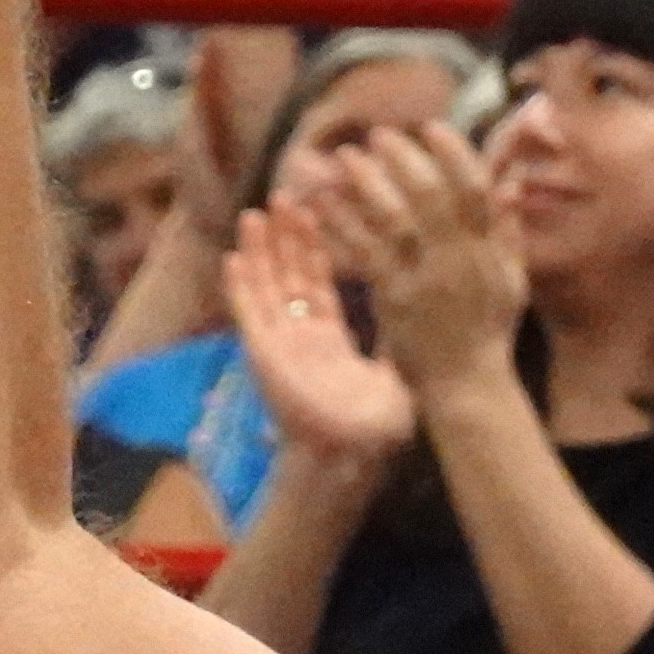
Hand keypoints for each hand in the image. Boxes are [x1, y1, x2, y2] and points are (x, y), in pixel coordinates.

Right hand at [226, 202, 414, 466]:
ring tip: (257, 212)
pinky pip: (249, 315)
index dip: (318, 248)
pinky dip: (241, 286)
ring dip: (260, 251)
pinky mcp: (263, 356)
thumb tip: (418, 301)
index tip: (320, 211)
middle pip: (289, 277)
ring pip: (265, 288)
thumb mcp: (398, 370)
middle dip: (287, 237)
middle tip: (288, 195)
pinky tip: (235, 256)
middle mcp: (300, 338)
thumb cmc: (375, 428)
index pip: (320, 283)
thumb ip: (400, 335)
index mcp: (329, 341)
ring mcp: (279, 346)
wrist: (352, 458)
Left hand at [321, 123, 525, 402]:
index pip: (475, 189)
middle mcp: (459, 261)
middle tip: (379, 134)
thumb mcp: (511, 279)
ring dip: (368, 182)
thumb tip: (512, 180)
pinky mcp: (395, 300)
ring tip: (345, 158)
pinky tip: (324, 203)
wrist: (466, 385)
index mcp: (488, 250)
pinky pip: (366, 252)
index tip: (431, 127)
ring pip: (395, 219)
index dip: (453, 153)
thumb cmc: (487, 331)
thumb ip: (508, 229)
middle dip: (404, 159)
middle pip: (431, 196)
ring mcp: (426, 280)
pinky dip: (345, 223)